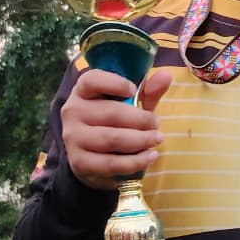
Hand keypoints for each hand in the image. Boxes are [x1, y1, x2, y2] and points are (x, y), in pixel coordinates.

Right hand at [61, 66, 172, 188]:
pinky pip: (112, 163)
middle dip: (141, 119)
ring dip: (142, 140)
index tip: (133, 90)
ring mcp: (73, 137)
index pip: (92, 80)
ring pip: (113, 139)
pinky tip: (150, 156)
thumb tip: (166, 76)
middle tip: (157, 124)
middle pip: (111, 113)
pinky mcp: (79, 162)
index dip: (114, 83)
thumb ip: (148, 92)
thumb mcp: (130, 105)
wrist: (93, 158)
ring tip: (157, 139)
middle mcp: (72, 111)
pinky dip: (136, 161)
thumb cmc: (113, 123)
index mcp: (83, 90)